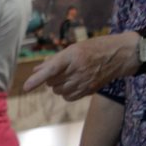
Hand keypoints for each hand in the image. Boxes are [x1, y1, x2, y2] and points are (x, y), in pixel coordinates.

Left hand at [22, 32, 138, 99]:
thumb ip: (54, 60)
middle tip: (63, 68)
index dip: (37, 79)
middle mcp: (77, 70)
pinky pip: (68, 97)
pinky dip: (67, 92)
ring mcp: (83, 82)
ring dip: (59, 85)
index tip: (25, 87)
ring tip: (70, 74)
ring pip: (58, 91)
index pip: (51, 70)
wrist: (120, 55)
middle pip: (51, 82)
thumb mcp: (74, 48)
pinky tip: (75, 83)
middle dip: (51, 77)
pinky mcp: (88, 91)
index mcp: (72, 56)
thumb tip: (35, 71)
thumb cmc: (94, 48)